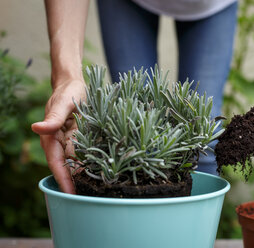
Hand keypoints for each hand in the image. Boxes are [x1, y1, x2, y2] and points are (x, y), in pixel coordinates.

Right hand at [32, 79, 85, 193]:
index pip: (57, 163)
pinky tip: (100, 170)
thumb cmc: (68, 92)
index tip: (70, 194)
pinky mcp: (81, 138)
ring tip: (96, 188)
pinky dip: (90, 162)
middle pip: (67, 167)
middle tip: (89, 196)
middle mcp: (60, 143)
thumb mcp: (63, 103)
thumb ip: (53, 118)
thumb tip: (36, 128)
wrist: (74, 85)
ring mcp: (70, 141)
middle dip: (75, 182)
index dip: (64, 179)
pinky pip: (84, 153)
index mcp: (52, 138)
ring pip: (76, 162)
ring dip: (84, 174)